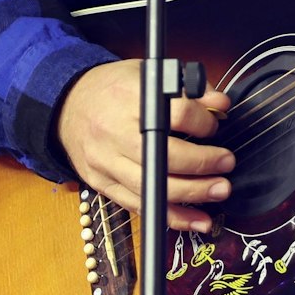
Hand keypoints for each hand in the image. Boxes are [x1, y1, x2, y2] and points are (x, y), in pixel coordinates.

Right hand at [56, 59, 234, 231]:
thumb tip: (221, 105)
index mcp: (129, 98)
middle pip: (167, 156)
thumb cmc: (113, 89)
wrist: (67, 106)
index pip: (177, 112)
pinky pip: (141, 207)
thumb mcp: (148, 73)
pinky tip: (196, 220)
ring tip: (219, 190)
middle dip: (203, 164)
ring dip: (193, 194)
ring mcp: (107, 162)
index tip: (214, 126)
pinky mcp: (103, 184)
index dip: (203, 122)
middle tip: (226, 164)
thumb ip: (189, 87)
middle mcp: (116, 133)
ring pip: (155, 187)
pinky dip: (172, 217)